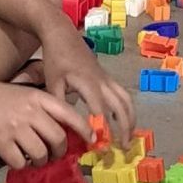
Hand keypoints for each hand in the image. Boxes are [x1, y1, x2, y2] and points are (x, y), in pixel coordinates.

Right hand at [0, 79, 87, 167]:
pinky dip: (21, 164)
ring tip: (35, 159)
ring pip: (41, 153)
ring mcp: (15, 127)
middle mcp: (30, 112)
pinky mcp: (0, 142)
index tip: (92, 140)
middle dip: (59, 152)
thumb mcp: (24, 94)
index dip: (84, 129)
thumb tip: (63, 132)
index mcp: (38, 98)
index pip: (69, 114)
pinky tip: (17, 159)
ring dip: (41, 161)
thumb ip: (42, 109)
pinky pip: (19, 161)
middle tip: (54, 155)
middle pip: (58, 138)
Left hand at [38, 25, 135, 145]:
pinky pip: (124, 95)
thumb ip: (58, 104)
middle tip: (123, 147)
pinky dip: (127, 109)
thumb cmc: (56, 59)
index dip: (102, 127)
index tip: (100, 144)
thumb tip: (63, 126)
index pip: (99, 109)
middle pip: (121, 106)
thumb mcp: (52, 82)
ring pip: (126, 100)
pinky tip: (124, 121)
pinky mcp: (108, 78)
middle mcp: (103, 82)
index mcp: (88, 83)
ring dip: (130, 119)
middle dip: (124, 127)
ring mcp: (108, 79)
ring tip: (129, 137)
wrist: (63, 35)